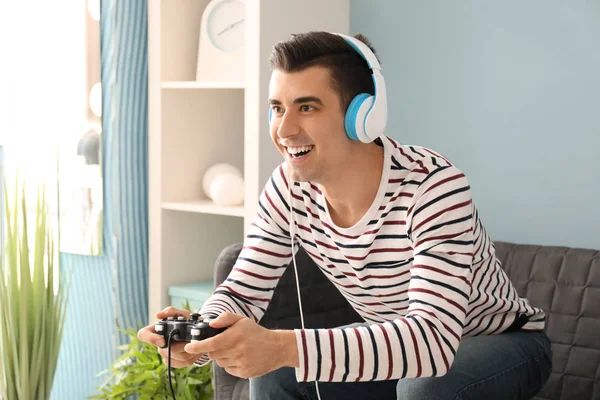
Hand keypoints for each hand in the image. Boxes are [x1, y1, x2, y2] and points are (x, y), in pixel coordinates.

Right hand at [137, 306, 204, 367]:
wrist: (198, 333)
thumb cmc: (187, 321)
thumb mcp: (182, 313)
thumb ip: (172, 311)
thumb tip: (158, 315)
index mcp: (157, 329)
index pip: (143, 334)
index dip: (150, 339)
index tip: (162, 340)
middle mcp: (158, 342)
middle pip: (164, 350)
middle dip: (181, 345)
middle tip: (193, 341)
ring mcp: (165, 354)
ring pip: (175, 357)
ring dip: (189, 351)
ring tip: (198, 344)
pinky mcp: (173, 362)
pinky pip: (181, 363)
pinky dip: (192, 357)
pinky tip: (197, 351)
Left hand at [183, 312, 298, 377]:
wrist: (276, 348)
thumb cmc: (256, 333)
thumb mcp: (242, 320)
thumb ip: (225, 318)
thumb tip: (210, 323)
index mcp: (235, 336)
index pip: (211, 343)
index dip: (197, 346)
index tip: (188, 347)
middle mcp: (237, 350)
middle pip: (213, 353)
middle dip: (214, 349)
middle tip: (225, 343)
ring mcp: (241, 363)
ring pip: (220, 362)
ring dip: (223, 356)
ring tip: (236, 350)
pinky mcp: (244, 372)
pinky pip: (228, 369)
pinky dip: (230, 364)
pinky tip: (240, 357)